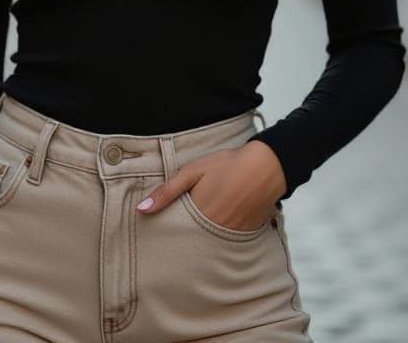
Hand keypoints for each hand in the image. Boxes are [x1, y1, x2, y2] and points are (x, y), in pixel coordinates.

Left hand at [135, 141, 285, 231]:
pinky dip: (218, 236)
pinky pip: (226, 242)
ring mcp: (231, 235)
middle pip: (190, 242)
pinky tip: (218, 222)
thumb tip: (141, 210)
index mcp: (198, 215)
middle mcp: (213, 230)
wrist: (266, 166)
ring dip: (200, 238)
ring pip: (207, 244)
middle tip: (175, 234)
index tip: (157, 233)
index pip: (175, 234)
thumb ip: (167, 192)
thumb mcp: (192, 172)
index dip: (166, 232)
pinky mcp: (245, 235)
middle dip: (182, 239)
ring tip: (198, 226)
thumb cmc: (227, 165)